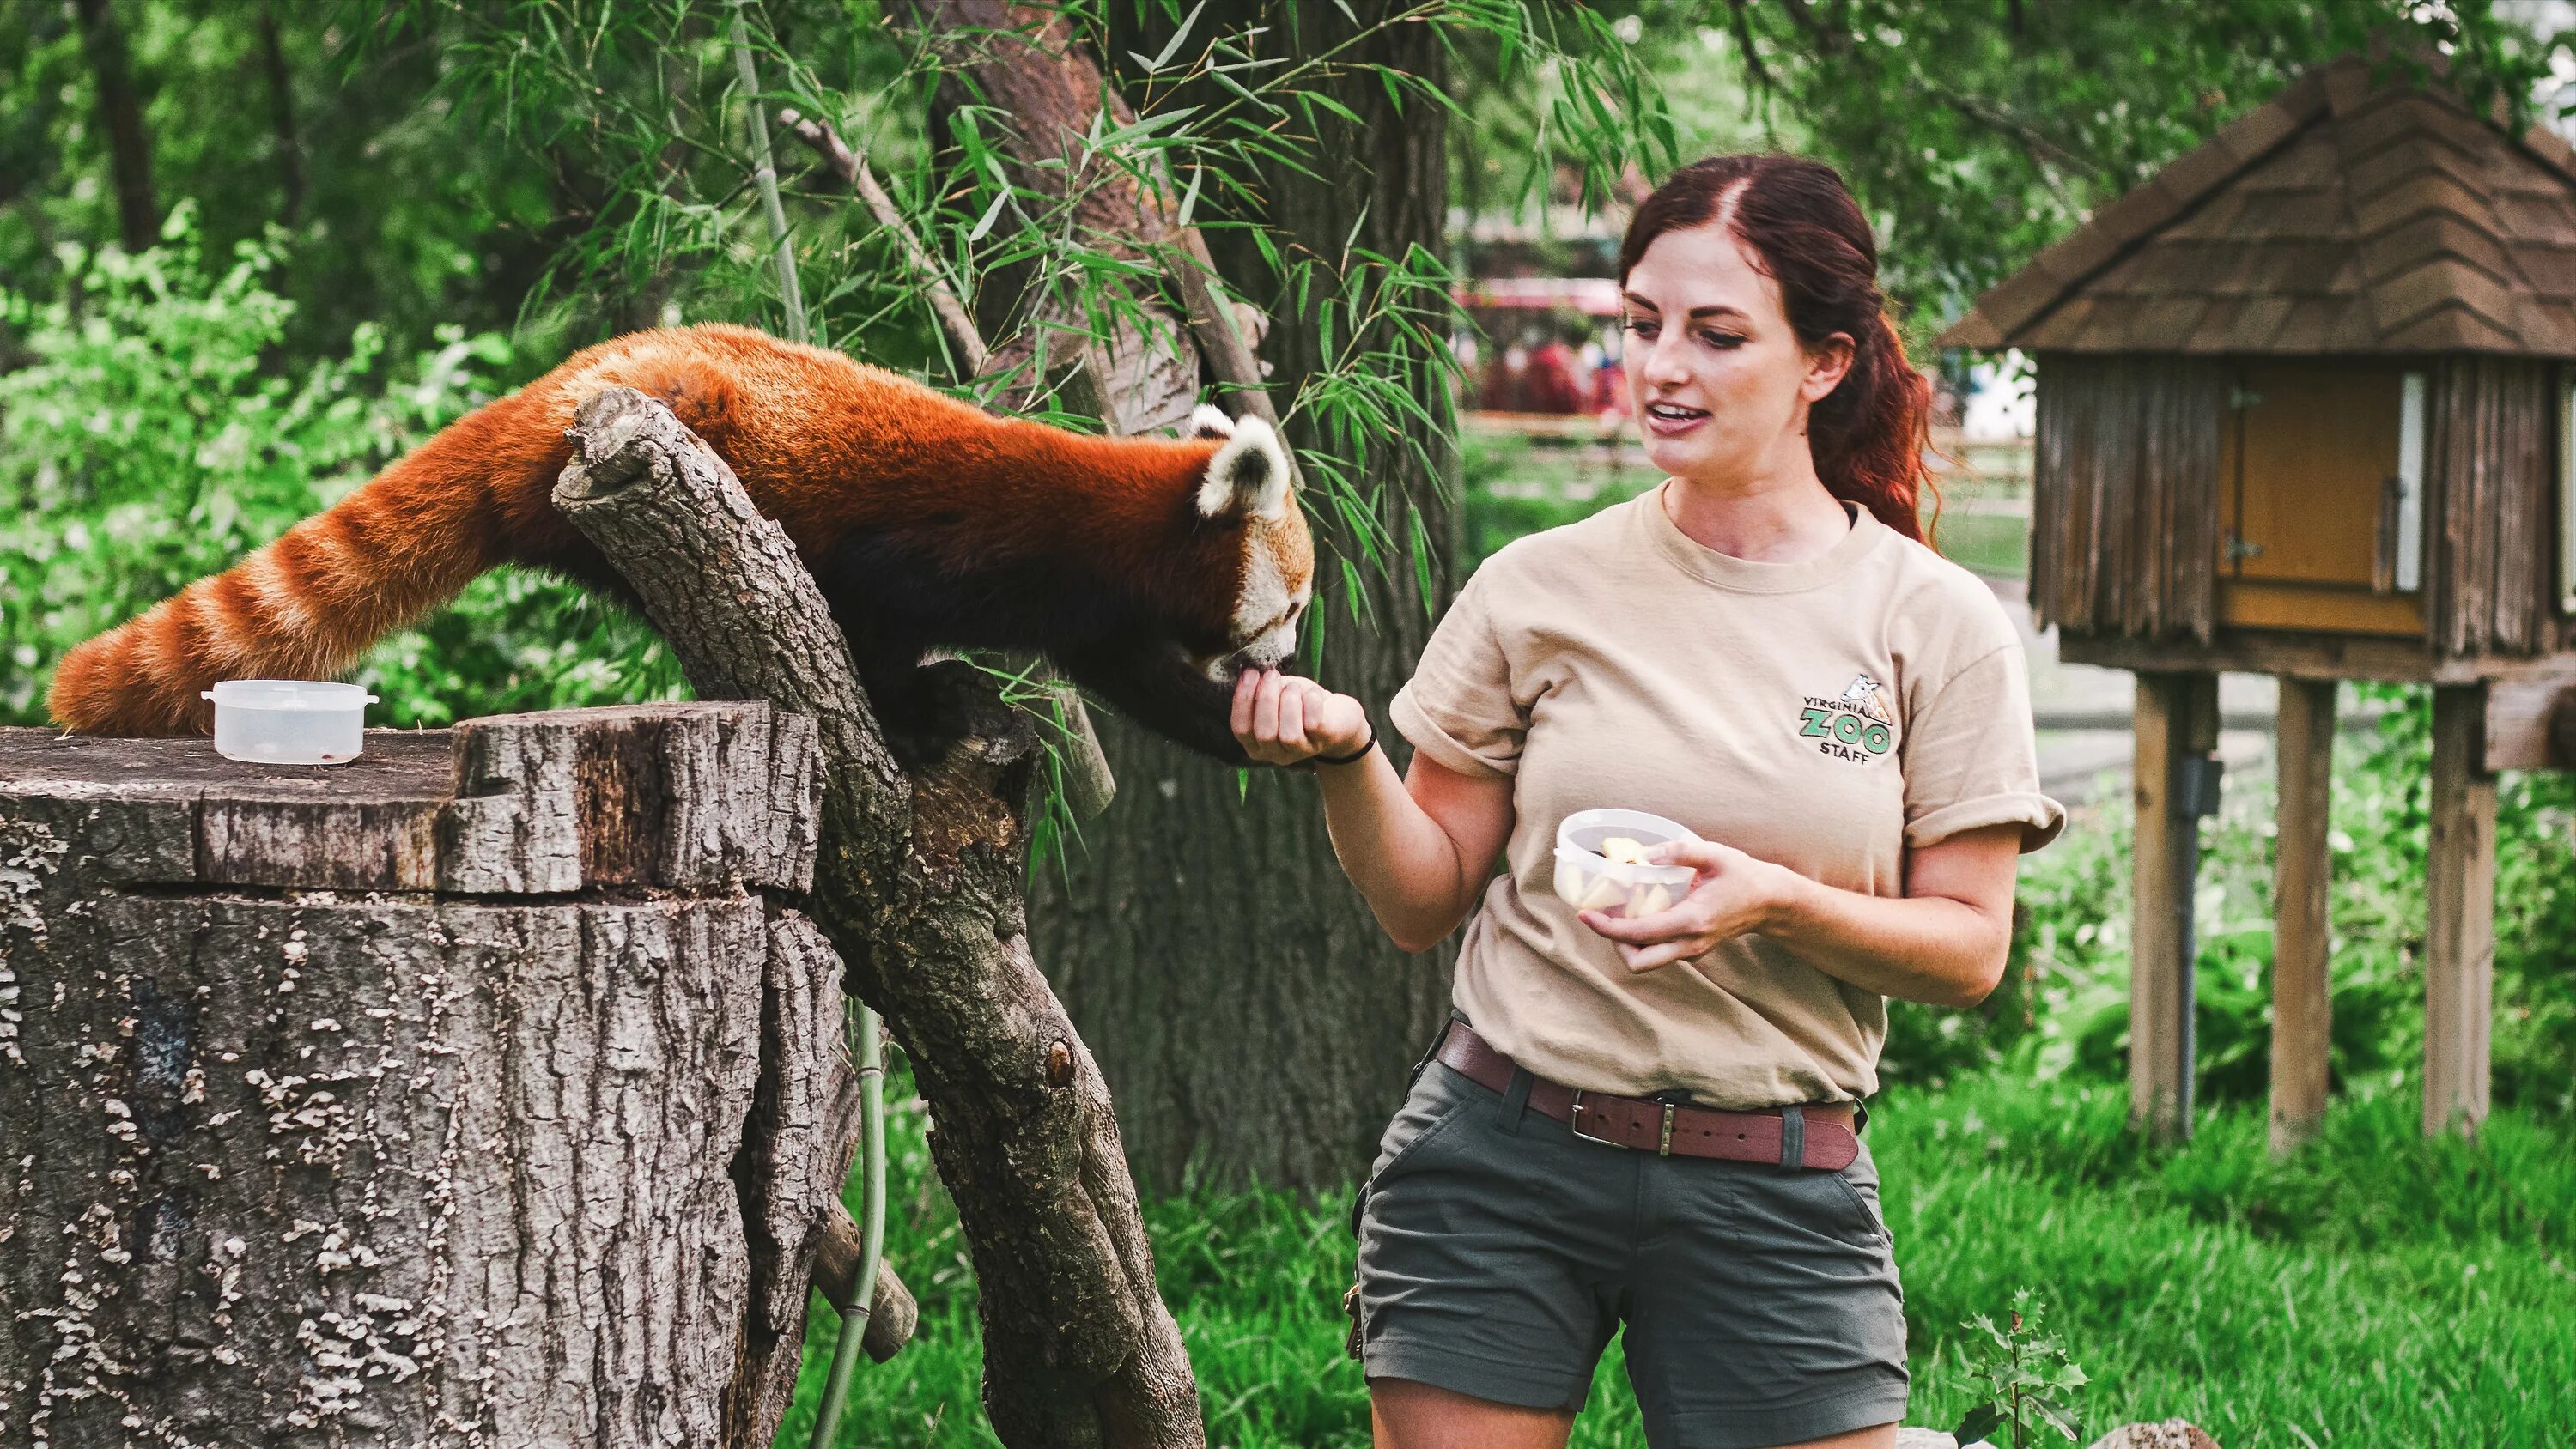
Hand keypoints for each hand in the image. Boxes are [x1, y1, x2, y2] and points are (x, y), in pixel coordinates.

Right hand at [1229, 667, 1370, 766]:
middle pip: (1264, 733)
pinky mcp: (1323, 741)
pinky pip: (1313, 724)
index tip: (1250, 673)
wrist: (1337, 715)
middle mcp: (1275, 754)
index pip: (1241, 729)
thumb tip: (1251, 674)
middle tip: (1272, 675)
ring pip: (1289, 734)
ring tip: (1293, 686)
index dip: (1243, 700)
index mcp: (1256, 744)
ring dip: (1289, 703)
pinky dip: (1310, 702)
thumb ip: (1260, 689)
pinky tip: (1311, 692)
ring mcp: (1301, 751)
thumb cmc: (1299, 702)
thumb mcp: (1276, 694)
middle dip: (1266, 699)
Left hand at [1577, 838, 1799, 972]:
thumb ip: (1681, 850)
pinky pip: (1658, 952)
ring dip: (1626, 943)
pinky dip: (1642, 939)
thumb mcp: (1715, 854)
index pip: (1639, 934)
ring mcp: (1692, 950)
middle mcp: (1690, 943)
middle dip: (1613, 943)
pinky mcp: (1693, 949)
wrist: (1772, 902)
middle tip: (1604, 916)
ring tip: (1619, 912)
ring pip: (1647, 961)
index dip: (1606, 928)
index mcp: (1692, 921)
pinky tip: (1640, 912)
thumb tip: (1643, 855)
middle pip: (1638, 963)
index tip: (1585, 914)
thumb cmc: (1744, 875)